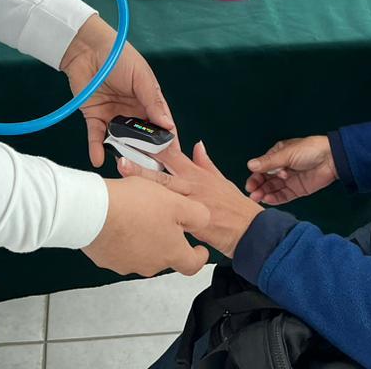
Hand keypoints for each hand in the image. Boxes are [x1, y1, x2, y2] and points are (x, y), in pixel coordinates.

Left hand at [61, 16, 176, 167]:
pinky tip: (98, 159)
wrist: (87, 48)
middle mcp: (132, 112)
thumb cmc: (119, 57)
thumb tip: (168, 125)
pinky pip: (96, 137)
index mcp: (148, 101)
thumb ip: (153, 101)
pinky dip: (96, 149)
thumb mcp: (142, 77)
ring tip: (125, 167)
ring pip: (120, 141)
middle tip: (149, 170)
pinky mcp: (94, 117)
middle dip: (145, 153)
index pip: (161, 125)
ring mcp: (113, 116)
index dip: (167, 141)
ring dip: (122, 153)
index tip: (172, 158)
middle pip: (141, 138)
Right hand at [83, 178, 209, 276]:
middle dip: (166, 239)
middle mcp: (151, 264)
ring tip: (135, 214)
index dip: (198, 256)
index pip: (193, 265)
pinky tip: (118, 220)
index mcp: (171, 252)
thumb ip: (197, 215)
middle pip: (165, 255)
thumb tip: (204, 221)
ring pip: (142, 252)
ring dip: (143, 238)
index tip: (199, 249)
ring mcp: (127, 264)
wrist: (94, 211)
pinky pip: (120, 250)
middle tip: (160, 217)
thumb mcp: (176, 201)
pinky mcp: (107, 259)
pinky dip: (122, 238)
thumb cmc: (135, 205)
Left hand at [118, 142, 262, 257]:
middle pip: (162, 175)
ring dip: (143, 189)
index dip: (154, 147)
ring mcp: (190, 205)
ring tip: (123, 182)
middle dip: (141, 168)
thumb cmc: (235, 207)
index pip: (172, 156)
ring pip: (163, 196)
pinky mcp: (191, 225)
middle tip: (120, 160)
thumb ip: (205, 163)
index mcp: (196, 175)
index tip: (137, 139)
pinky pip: (170, 222)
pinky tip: (138, 220)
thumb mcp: (221, 180)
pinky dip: (155, 220)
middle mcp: (192, 187)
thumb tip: (197, 144)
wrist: (250, 231)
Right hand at [243, 136, 337, 205]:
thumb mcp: (287, 154)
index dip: (256, 176)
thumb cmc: (308, 150)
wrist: (331, 159)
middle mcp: (281, 168)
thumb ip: (269, 162)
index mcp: (278, 155)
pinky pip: (284, 196)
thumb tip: (249, 165)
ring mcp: (289, 180)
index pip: (262, 167)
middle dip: (258, 186)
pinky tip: (268, 200)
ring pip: (273, 188)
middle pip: (266, 179)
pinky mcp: (297, 190)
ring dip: (264, 193)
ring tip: (257, 198)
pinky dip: (276, 198)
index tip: (250, 184)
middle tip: (252, 193)